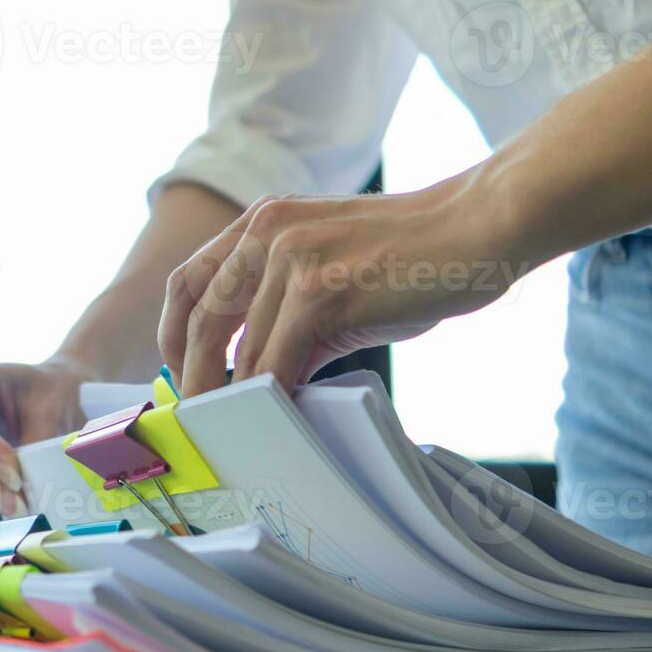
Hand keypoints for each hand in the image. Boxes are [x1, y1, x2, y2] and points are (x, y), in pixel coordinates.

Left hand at [159, 184, 525, 396]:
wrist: (479, 226)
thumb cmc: (415, 255)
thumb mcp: (331, 267)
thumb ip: (287, 309)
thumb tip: (260, 375)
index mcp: (261, 222)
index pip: (189, 282)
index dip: (172, 335)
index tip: (178, 375)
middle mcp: (265, 232)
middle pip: (199, 319)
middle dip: (190, 378)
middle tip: (198, 419)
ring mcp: (290, 259)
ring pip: (240, 350)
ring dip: (234, 398)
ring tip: (239, 430)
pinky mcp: (321, 290)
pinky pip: (278, 362)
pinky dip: (272, 398)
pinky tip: (279, 419)